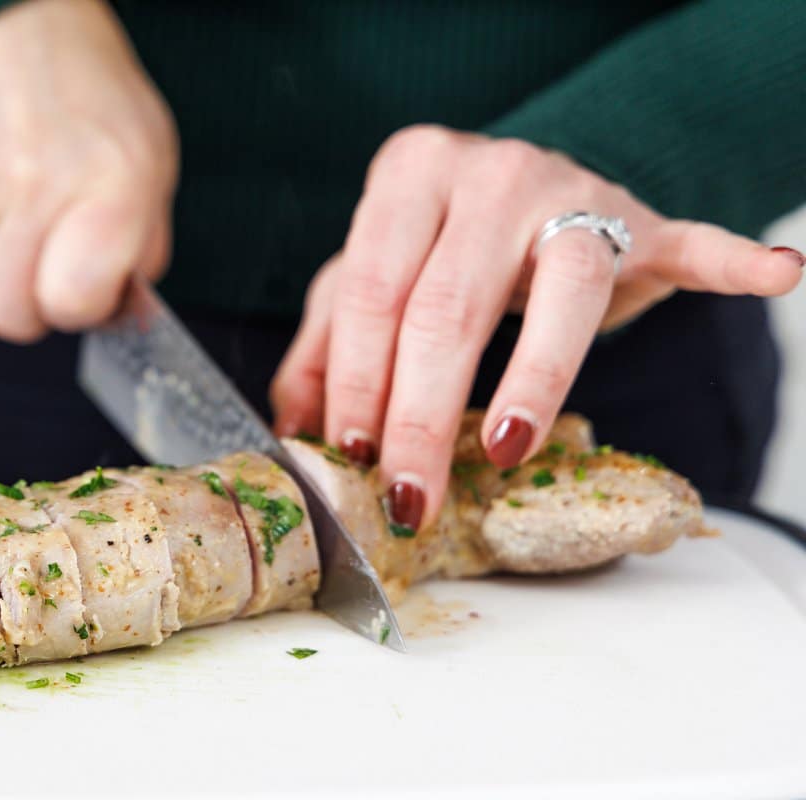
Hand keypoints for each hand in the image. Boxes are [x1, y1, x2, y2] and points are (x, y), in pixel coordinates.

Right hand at [0, 0, 177, 340]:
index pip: (71, 308)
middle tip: (45, 254)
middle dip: (30, 299)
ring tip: (12, 193)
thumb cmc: (88, 90)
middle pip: (11, 317)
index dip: (79, 306)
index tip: (84, 283)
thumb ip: (141, 247)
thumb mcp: (149, 161)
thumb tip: (117, 309)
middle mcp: (29, 192)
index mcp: (105, 192)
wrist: (8, 11)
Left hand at [271, 125, 802, 529]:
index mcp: (408, 175)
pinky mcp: (640, 219)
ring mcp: (571, 190)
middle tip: (410, 493)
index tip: (352, 458)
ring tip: (505, 447)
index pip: (371, 292)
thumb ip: (327, 347)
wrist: (524, 191)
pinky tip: (774, 273)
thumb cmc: (436, 246)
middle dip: (420, 414)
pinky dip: (729, 261)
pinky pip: (688, 241)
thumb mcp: (369, 284)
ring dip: (532, 383)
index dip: (358, 382)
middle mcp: (488, 171)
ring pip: (557, 291)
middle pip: (447, 306)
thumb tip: (293, 429)